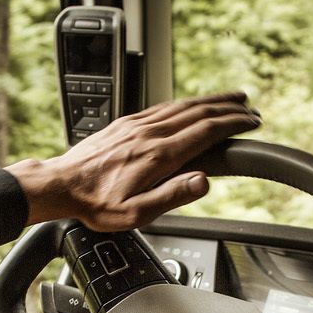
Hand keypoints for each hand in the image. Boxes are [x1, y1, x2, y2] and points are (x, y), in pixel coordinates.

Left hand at [8, 91, 260, 230]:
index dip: (233, 123)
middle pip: (198, 111)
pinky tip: (191, 106)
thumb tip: (203, 181)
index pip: (205, 131)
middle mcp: (149, 134)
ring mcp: (136, 125)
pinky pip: (162, 107)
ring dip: (210, 100)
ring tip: (230, 99)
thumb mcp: (136, 214)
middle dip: (228, 107)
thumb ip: (172, 197)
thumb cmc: (95, 204)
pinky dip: (185, 103)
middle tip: (249, 106)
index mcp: (157, 155)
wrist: (60, 185)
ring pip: (181, 105)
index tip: (252, 121)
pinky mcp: (126, 124)